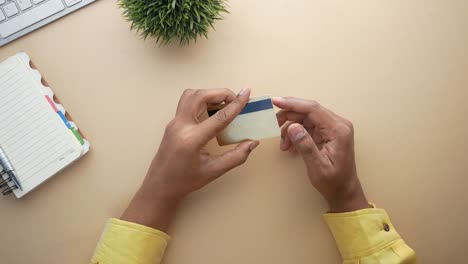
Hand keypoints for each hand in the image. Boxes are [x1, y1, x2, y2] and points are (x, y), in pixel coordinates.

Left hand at [121, 88, 258, 230]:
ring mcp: (174, 123)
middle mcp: (180, 126)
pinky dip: (202, 101)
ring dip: (209, 95)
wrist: (159, 186)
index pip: (218, 116)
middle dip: (220, 93)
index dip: (236, 104)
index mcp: (192, 140)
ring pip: (191, 95)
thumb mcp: (214, 171)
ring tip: (223, 104)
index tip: (247, 93)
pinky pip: (187, 103)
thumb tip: (252, 142)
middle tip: (235, 100)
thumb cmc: (185, 181)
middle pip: (200, 96)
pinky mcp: (172, 123)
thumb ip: (236, 156)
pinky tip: (211, 112)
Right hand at [273, 97, 369, 212]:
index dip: (292, 104)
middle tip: (274, 126)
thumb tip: (292, 126)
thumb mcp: (318, 166)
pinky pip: (308, 125)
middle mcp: (337, 124)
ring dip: (291, 127)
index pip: (312, 109)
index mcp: (338, 129)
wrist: (343, 191)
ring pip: (306, 118)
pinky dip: (296, 133)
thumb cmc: (333, 182)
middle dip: (289, 116)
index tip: (275, 101)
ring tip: (283, 144)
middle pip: (308, 110)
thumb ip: (306, 145)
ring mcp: (333, 127)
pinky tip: (289, 145)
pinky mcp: (327, 132)